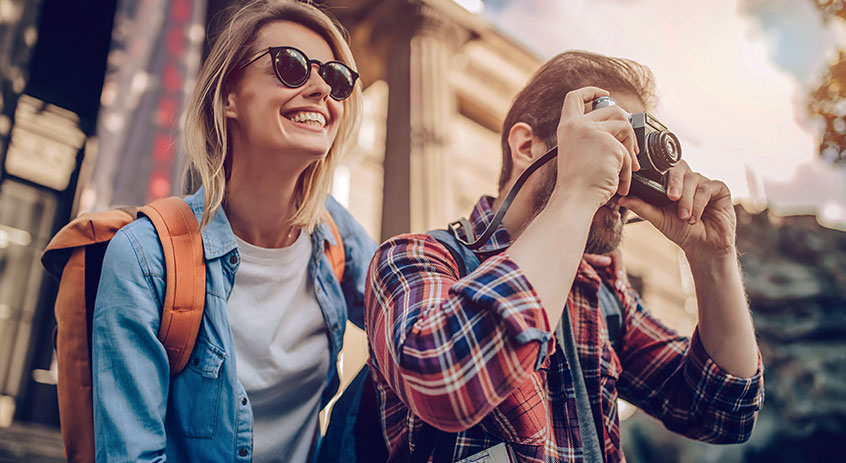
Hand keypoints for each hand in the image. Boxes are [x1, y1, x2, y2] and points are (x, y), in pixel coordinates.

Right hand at [554, 87, 639, 209]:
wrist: (575, 199)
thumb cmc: (577, 184)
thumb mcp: (577, 152)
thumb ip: (591, 136)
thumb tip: (619, 127)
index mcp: (567, 127)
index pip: (575, 97)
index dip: (591, 91)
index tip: (604, 93)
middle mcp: (578, 125)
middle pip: (612, 109)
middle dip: (626, 127)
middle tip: (630, 148)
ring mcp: (594, 132)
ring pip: (625, 127)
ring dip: (630, 149)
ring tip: (627, 168)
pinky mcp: (609, 144)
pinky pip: (628, 152)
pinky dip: (627, 170)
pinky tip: (620, 182)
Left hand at [618, 161, 736, 260]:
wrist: (702, 247)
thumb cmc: (681, 231)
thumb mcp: (658, 219)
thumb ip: (641, 207)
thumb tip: (621, 199)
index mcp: (673, 183)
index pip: (665, 167)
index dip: (658, 171)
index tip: (650, 183)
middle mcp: (689, 180)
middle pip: (680, 167)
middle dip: (674, 182)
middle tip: (671, 198)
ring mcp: (704, 183)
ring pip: (694, 180)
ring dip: (687, 200)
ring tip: (684, 217)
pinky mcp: (720, 189)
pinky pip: (708, 188)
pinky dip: (700, 203)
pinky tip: (695, 217)